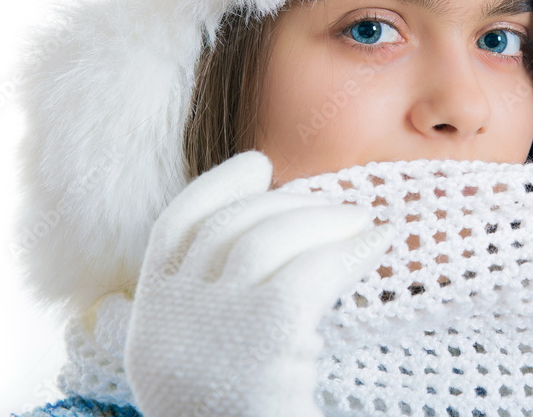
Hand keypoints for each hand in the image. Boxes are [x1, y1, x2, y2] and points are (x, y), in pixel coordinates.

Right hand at [124, 150, 393, 416]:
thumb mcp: (209, 367)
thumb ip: (217, 310)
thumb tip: (280, 240)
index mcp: (154, 324)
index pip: (174, 229)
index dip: (217, 187)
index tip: (257, 164)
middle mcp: (170, 320)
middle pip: (228, 228)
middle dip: (287, 205)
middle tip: (341, 207)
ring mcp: (210, 326)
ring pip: (267, 239)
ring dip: (323, 221)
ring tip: (367, 225)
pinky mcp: (263, 335)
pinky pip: (311, 270)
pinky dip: (349, 249)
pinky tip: (378, 243)